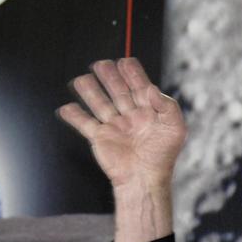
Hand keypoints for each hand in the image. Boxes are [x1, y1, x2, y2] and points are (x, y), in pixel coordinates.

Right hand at [58, 57, 185, 241]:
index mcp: (149, 113)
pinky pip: (85, 124)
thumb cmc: (163, 156)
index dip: (133, 74)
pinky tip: (66, 107)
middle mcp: (130, 118)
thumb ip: (167, 105)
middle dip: (110, 77)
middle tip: (101, 63)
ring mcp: (114, 127)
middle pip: (118, 92)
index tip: (126, 61)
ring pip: (100, 104)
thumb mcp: (175, 128)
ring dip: (90, 91)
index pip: (139, 87)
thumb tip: (151, 88)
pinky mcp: (100, 138)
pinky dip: (74, 116)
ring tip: (81, 78)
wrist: (144, 180)